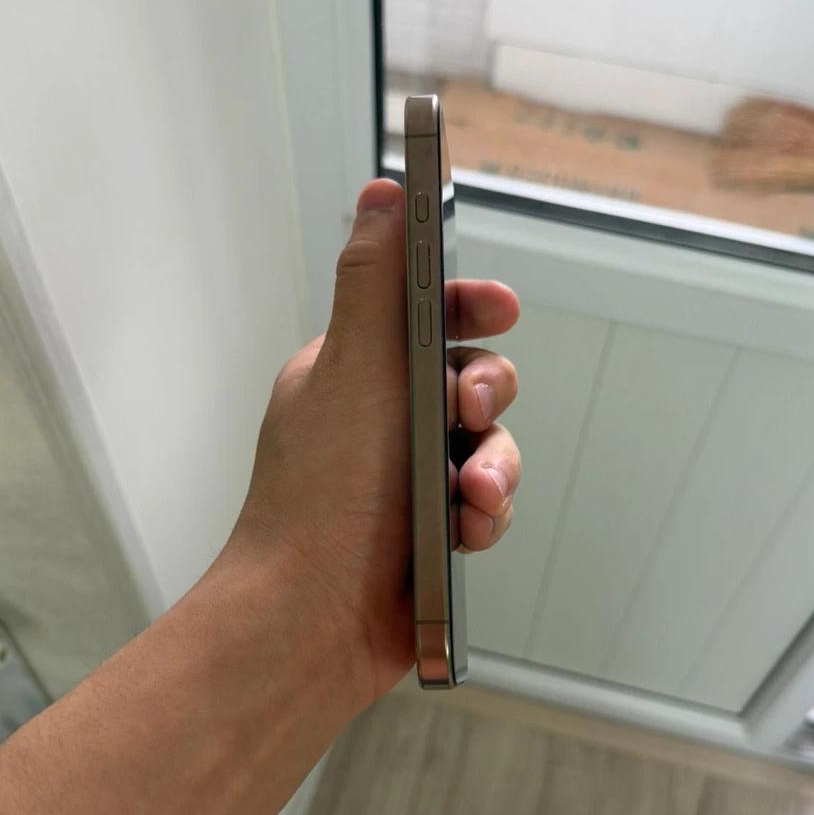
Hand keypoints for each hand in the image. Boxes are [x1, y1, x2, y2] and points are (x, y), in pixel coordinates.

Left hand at [225, 179, 520, 706]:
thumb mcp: (354, 370)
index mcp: (356, 375)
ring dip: (493, 468)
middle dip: (487, 394)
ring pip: (491, 447)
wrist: (314, 620)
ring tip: (471, 496)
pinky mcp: (435, 532)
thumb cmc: (323, 496)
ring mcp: (410, 481)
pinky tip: (465, 533)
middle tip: (468, 410)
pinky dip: (484, 516)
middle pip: (474, 380)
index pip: (424, 317)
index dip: (469, 308)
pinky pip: (488, 504)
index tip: (499, 306)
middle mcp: (384, 423)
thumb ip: (378, 282)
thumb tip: (385, 194)